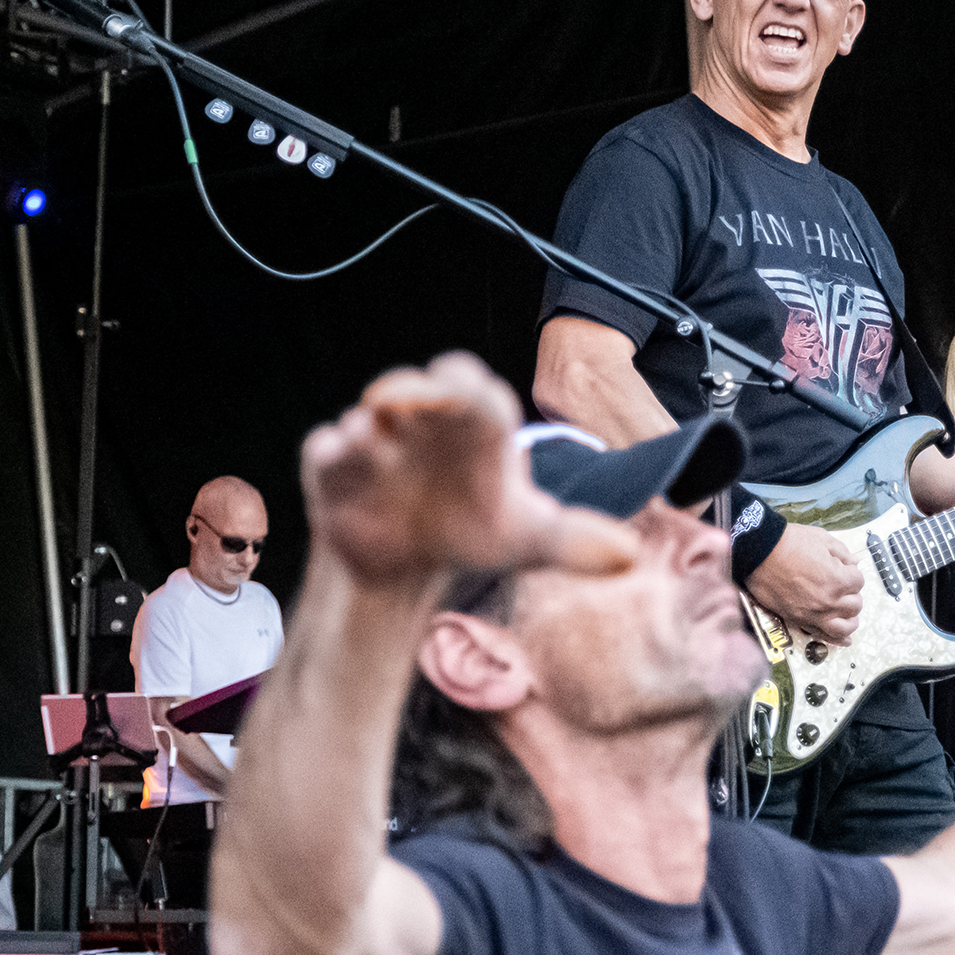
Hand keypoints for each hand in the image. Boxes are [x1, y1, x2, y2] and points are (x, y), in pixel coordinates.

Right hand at [303, 353, 638, 588]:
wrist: (411, 565)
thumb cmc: (472, 532)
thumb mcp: (527, 539)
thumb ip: (575, 540)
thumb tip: (630, 555)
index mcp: (474, 430)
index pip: (477, 394)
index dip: (470, 389)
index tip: (466, 392)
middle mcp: (423, 424)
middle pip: (416, 390)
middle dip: (411, 388)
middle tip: (404, 397)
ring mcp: (376, 444)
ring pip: (367, 419)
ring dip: (366, 424)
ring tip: (369, 433)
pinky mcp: (335, 469)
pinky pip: (324, 450)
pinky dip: (328, 452)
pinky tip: (333, 454)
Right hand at [746, 520, 863, 643]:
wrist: (759, 553)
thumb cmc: (790, 543)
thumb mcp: (821, 538)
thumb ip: (842, 552)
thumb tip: (854, 563)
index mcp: (838, 579)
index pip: (858, 581)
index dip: (851, 573)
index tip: (843, 569)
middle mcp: (829, 601)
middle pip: (854, 605)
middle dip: (851, 593)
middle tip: (842, 586)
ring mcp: (815, 614)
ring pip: (845, 626)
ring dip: (849, 619)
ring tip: (846, 613)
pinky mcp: (800, 620)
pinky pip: (824, 636)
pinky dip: (837, 639)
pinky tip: (845, 639)